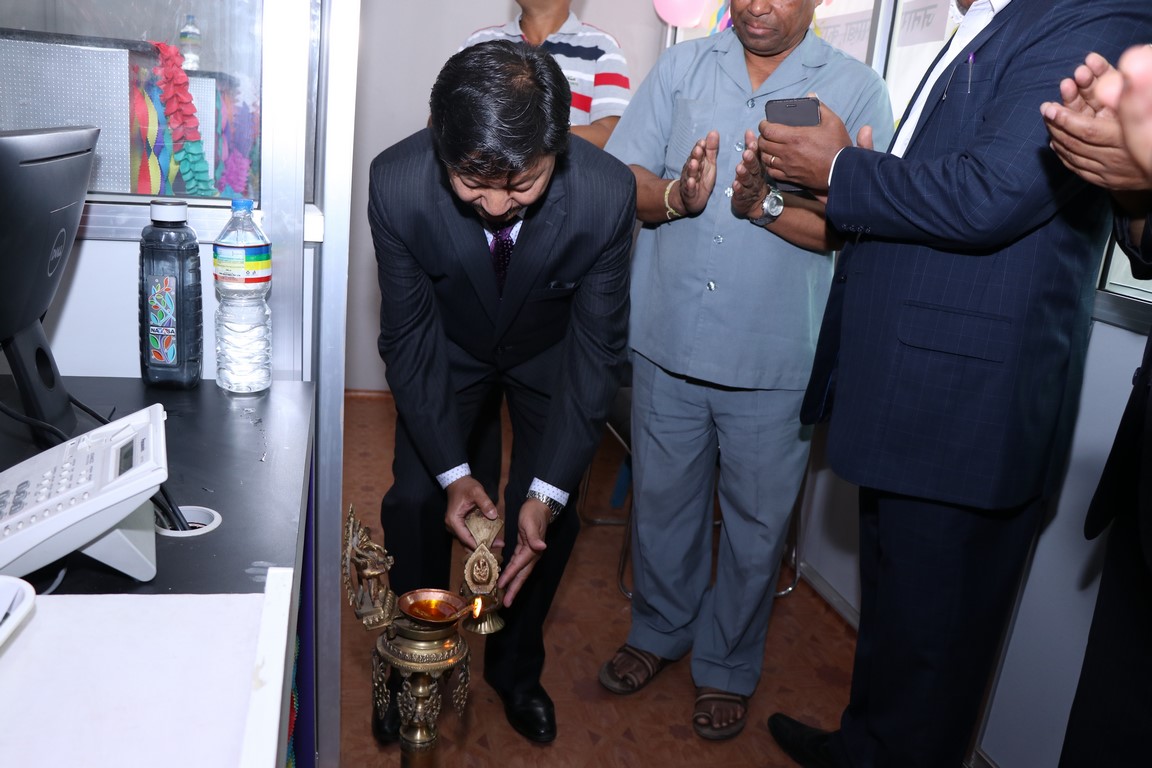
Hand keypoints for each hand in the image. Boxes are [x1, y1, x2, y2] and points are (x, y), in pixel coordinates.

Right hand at [443, 475, 497, 549]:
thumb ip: (485, 503)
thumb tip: (493, 515)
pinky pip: (469, 534)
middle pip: (467, 541)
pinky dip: (479, 536)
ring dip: (482, 542)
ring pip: (468, 539)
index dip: (478, 544)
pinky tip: (491, 537)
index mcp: (454, 521)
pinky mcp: (460, 524)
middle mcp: (452, 526)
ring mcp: (456, 526)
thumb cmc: (465, 486)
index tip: (492, 547)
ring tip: (497, 543)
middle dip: (482, 545)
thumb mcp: (476, 492)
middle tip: (498, 545)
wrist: (458, 481)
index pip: (466, 538)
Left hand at [496, 498, 549, 605]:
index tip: (501, 586)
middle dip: (514, 589)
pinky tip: (504, 579)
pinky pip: (516, 566)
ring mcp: (528, 554)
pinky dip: (510, 574)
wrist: (538, 506)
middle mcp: (531, 555)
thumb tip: (541, 547)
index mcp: (532, 550)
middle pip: (522, 576)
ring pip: (519, 573)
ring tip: (505, 597)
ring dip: (512, 585)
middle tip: (507, 604)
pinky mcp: (522, 550)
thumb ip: (535, 536)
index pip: (519, 566)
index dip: (510, 577)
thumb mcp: (531, 523)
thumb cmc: (533, 513)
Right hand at [676, 130, 719, 215]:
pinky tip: (692, 182)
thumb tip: (714, 131)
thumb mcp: (709, 163)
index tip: (703, 141)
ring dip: (692, 169)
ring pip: (690, 174)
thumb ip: (711, 149)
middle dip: (696, 155)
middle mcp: (691, 170)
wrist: (689, 198)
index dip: (700, 147)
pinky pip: (689, 189)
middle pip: (693, 161)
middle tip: (699, 149)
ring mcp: (689, 181)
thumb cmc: (701, 178)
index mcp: (697, 161)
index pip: (698, 152)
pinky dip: (690, 185)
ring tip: (694, 163)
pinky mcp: (689, 193)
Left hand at [732, 128, 768, 219]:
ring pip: (748, 180)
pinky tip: (735, 184)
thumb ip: (751, 148)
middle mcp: (756, 176)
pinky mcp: (743, 197)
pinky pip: (742, 193)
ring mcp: (750, 187)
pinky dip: (739, 189)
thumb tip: (749, 131)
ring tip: (739, 168)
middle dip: (750, 160)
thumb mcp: (753, 163)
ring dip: (744, 174)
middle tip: (746, 153)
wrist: (756, 203)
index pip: (757, 156)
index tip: (752, 143)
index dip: (755, 150)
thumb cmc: (752, 179)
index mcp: (757, 166)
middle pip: (754, 168)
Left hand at [758, 100, 851, 196]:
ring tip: (769, 147)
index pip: (768, 130)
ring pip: (765, 159)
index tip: (765, 123)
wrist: (842, 171)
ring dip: (764, 152)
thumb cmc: (838, 146)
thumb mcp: (833, 122)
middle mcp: (787, 152)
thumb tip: (811, 96)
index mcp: (795, 136)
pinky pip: (772, 173)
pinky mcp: (790, 177)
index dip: (763, 125)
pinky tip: (773, 162)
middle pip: (763, 144)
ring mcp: (787, 166)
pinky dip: (769, 166)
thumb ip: (820, 107)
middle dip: (762, 137)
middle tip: (767, 134)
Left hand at [1041, 52, 1151, 190]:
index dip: (1066, 119)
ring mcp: (1111, 174)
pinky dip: (1065, 155)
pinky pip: (1079, 169)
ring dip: (1058, 138)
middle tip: (1045, 109)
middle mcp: (1117, 159)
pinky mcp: (1108, 183)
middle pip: (1076, 144)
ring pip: (1075, 157)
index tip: (1049, 107)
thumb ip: (1128, 96)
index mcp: (1127, 139)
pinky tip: (1057, 143)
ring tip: (1049, 122)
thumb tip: (1116, 73)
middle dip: (1057, 125)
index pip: (1088, 130)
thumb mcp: (1144, 108)